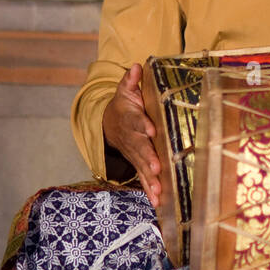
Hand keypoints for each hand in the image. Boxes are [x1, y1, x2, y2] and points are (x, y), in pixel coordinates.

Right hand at [101, 63, 161, 205]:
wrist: (110, 124)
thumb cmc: (124, 105)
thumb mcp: (125, 90)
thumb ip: (131, 81)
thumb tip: (136, 67)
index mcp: (131, 119)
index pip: (136, 121)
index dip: (143, 125)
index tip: (152, 130)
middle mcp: (133, 139)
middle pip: (140, 149)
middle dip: (148, 159)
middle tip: (157, 168)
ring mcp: (135, 154)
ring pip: (142, 167)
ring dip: (150, 180)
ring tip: (159, 192)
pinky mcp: (139, 164)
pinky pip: (144, 178)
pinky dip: (150, 191)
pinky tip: (158, 203)